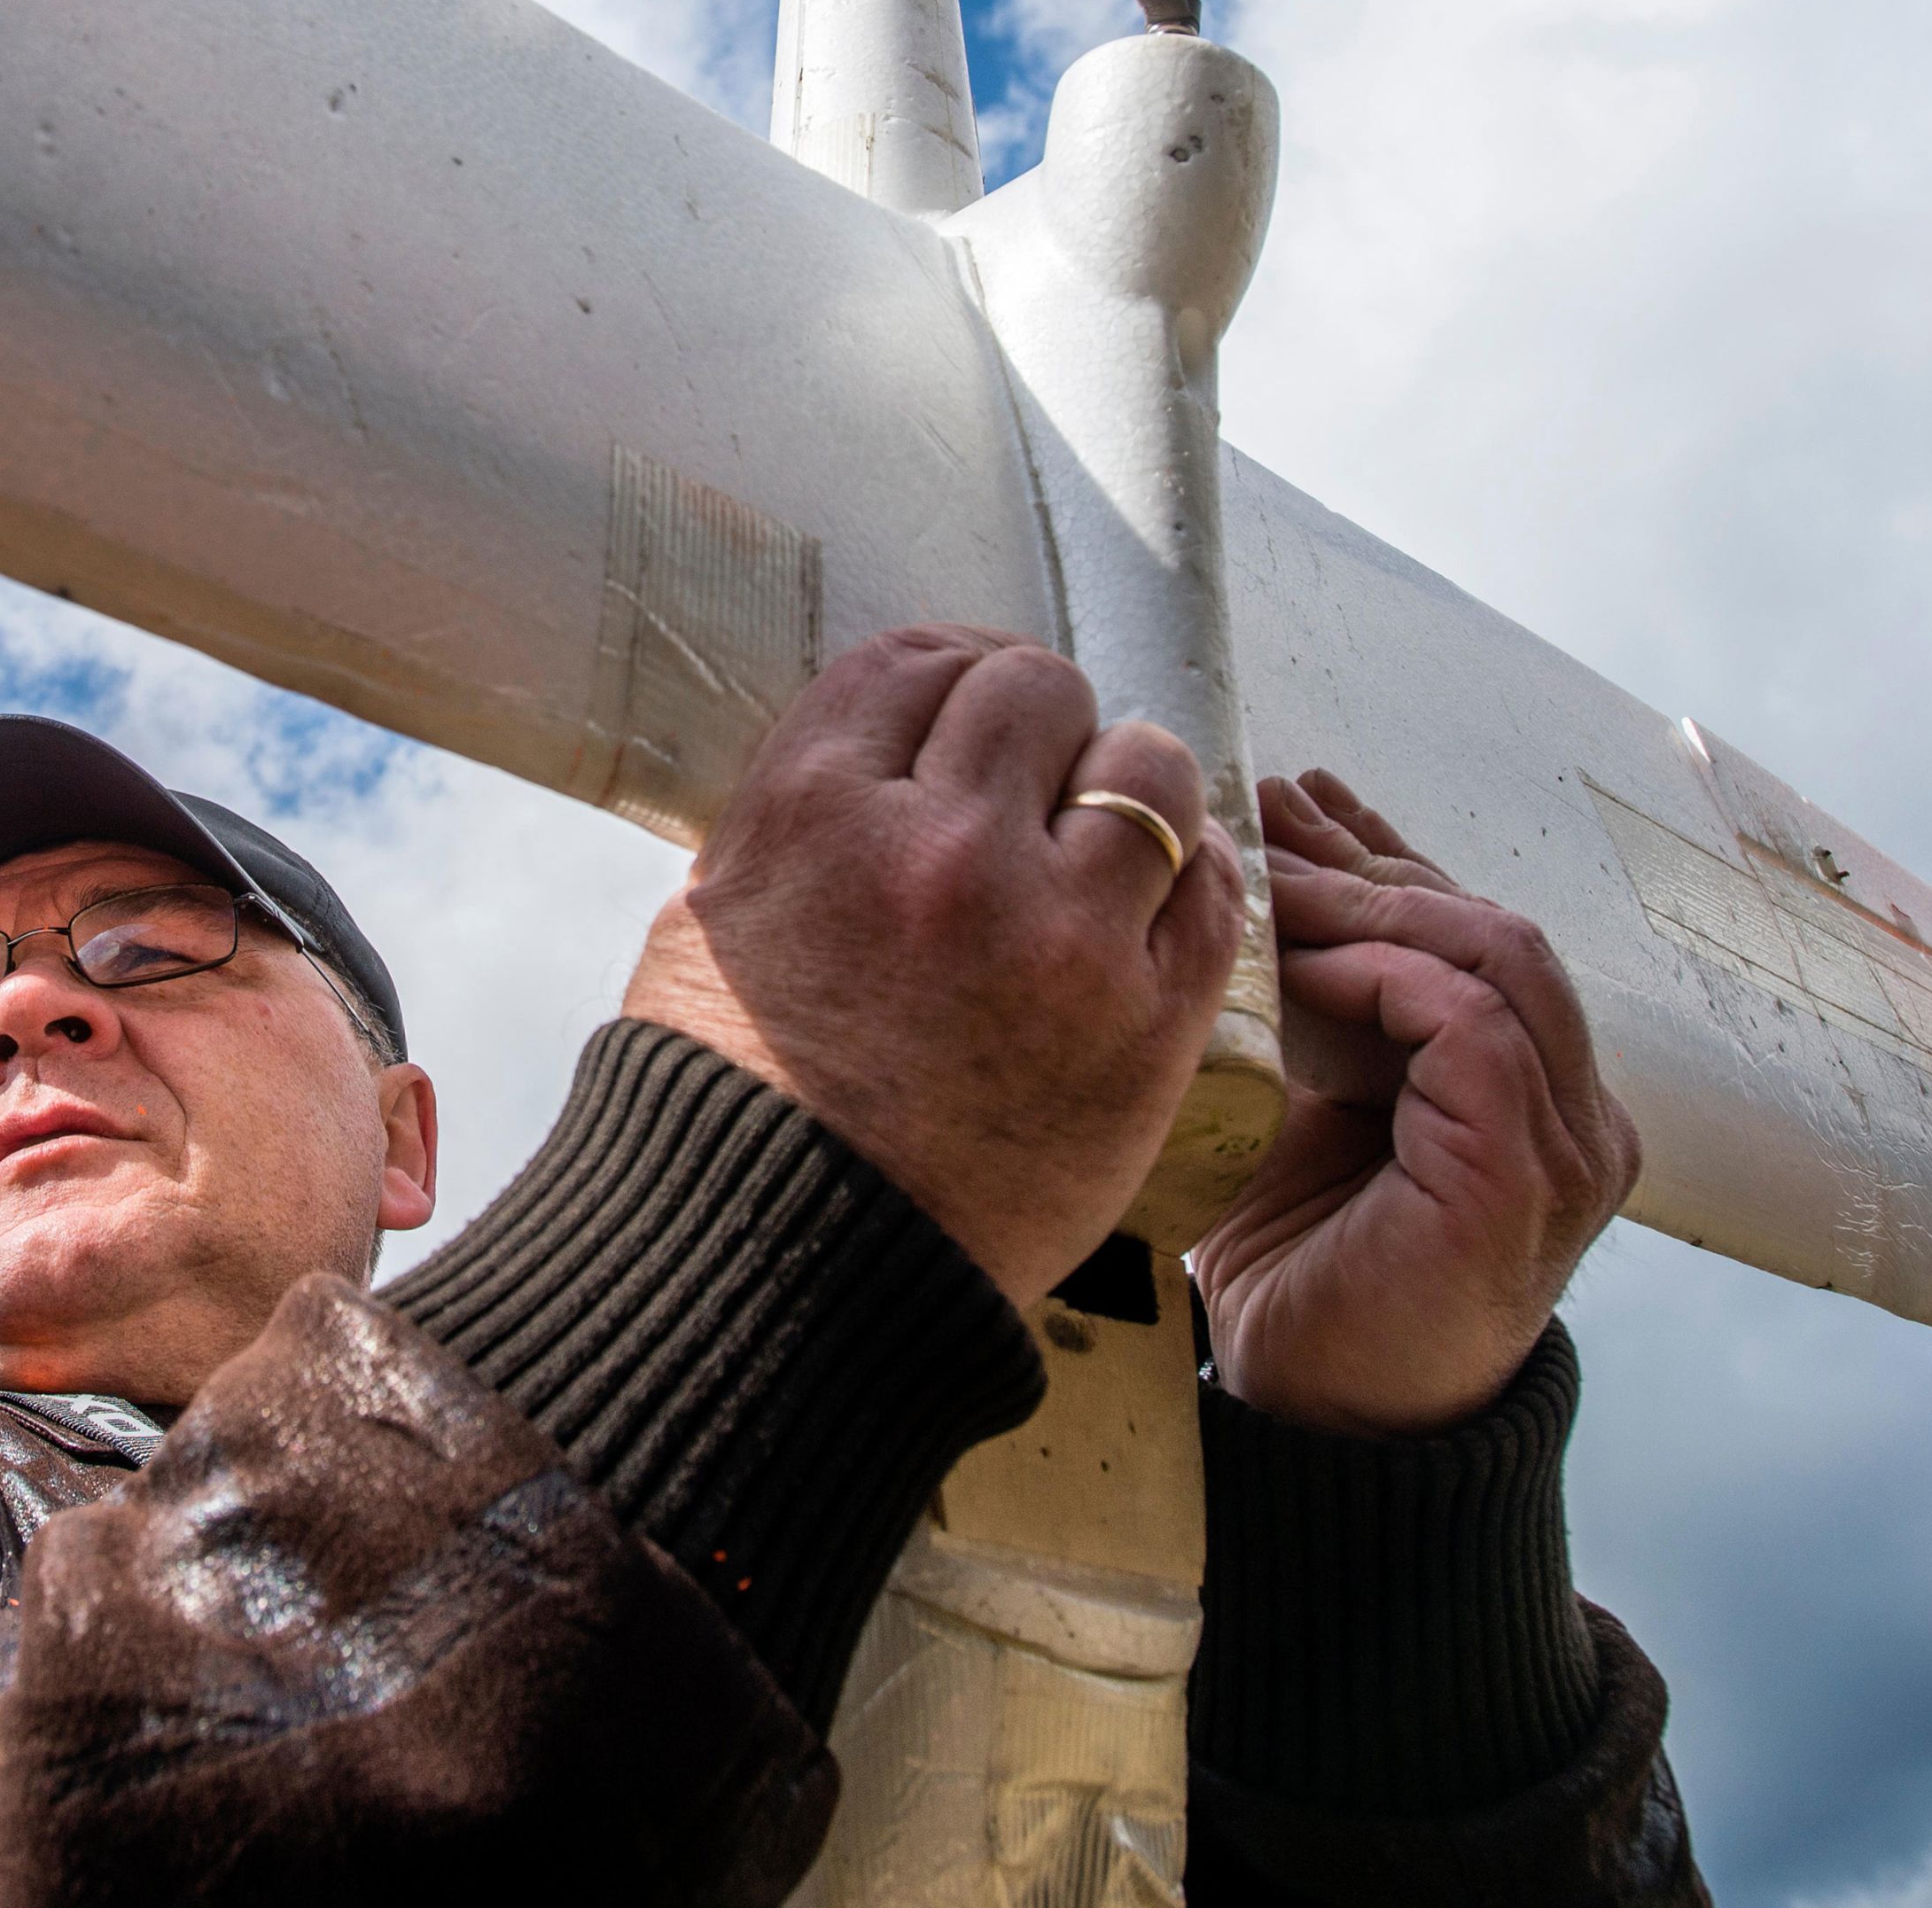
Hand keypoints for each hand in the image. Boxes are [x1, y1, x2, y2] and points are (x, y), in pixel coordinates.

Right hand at [620, 626, 1243, 1306]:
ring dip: (1131, 785)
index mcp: (813, 810)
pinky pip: (1212, 885)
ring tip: (1109, 837)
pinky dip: (1195, 872)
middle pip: (1036, 690)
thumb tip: (881, 750)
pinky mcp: (1142, 1018)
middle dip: (1039, 723)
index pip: (918, 661)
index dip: (953, 672)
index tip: (968, 709)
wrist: (780, 1271)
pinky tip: (1158, 896)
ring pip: (1148, 766)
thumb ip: (805, 817)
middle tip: (1035, 780)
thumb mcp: (718, 915)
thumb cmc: (732, 1100)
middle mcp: (937, 846)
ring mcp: (1052, 931)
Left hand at [1191, 772, 1643, 1435]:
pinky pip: (1475, 1028)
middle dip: (1369, 863)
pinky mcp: (1523, 1178)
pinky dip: (1383, 976)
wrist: (1306, 1414)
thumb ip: (1312, 1004)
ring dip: (1370, 904)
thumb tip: (1261, 868)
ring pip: (1497, 958)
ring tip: (1265, 877)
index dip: (1385, 857)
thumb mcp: (1302, 1102)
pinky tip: (1295, 962)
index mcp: (1529, 1095)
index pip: (1472, 937)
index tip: (1294, 796)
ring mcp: (1565, 1147)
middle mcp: (1573, 1115)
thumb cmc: (1294, 1268)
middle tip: (1263, 810)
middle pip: (1489, 929)